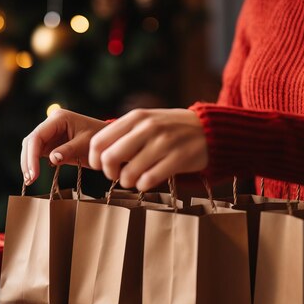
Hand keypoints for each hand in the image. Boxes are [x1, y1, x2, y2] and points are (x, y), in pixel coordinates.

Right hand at [21, 109, 106, 184]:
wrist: (106, 140)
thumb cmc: (99, 139)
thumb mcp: (86, 145)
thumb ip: (69, 150)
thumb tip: (52, 159)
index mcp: (58, 118)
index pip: (37, 136)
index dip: (32, 156)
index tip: (34, 174)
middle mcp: (51, 123)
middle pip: (31, 141)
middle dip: (28, 161)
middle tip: (29, 180)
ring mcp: (50, 133)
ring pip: (31, 147)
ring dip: (28, 163)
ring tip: (29, 180)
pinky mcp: (51, 143)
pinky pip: (37, 152)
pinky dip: (34, 164)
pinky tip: (33, 176)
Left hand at [88, 108, 207, 190]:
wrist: (208, 129)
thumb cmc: (170, 128)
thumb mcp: (146, 121)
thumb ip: (123, 132)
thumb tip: (97, 154)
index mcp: (135, 117)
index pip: (98, 141)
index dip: (95, 160)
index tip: (102, 166)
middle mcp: (147, 128)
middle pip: (110, 158)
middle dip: (110, 173)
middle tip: (118, 175)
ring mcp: (164, 143)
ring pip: (129, 173)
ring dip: (128, 182)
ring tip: (135, 179)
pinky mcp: (178, 158)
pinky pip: (149, 180)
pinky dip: (143, 185)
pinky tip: (147, 182)